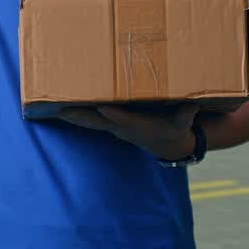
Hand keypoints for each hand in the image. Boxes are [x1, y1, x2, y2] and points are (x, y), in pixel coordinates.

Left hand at [59, 104, 198, 160]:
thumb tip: (193, 104)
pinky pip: (90, 120)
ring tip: (55, 108)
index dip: (114, 115)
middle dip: (81, 116)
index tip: (103, 107)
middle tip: (63, 110)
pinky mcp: (110, 124)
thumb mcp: (183, 123)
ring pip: (89, 121)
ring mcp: (113, 126)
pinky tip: (62, 109)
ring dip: (73, 116)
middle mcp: (122, 127)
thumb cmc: (174, 128)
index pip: (124, 119)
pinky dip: (77, 115)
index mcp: (138, 125)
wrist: (166, 144)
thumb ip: (186, 114)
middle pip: (98, 122)